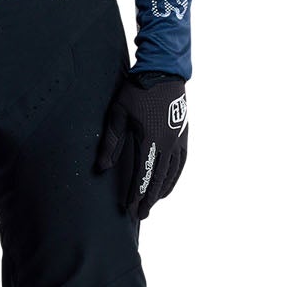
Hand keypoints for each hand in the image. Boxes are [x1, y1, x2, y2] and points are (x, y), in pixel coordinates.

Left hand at [93, 73, 188, 220]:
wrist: (163, 71)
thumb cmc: (137, 90)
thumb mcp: (118, 114)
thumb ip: (111, 142)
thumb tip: (102, 168)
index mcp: (149, 139)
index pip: (142, 174)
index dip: (135, 194)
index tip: (129, 208)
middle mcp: (167, 143)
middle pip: (158, 179)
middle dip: (148, 199)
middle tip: (141, 215)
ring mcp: (178, 139)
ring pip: (172, 173)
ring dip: (162, 190)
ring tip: (153, 203)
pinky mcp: (184, 134)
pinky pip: (182, 162)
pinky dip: (175, 176)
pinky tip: (169, 183)